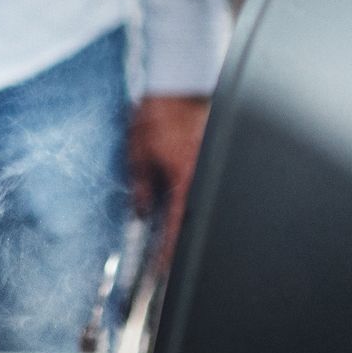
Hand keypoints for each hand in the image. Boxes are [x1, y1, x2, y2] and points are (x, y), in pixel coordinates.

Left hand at [128, 95, 210, 264]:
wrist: (179, 82)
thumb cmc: (158, 113)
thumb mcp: (139, 153)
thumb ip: (142, 187)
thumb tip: (143, 213)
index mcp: (184, 179)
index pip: (177, 227)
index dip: (168, 253)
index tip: (161, 269)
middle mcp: (202, 176)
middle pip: (195, 220)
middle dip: (182, 243)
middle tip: (169, 262)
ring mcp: (210, 165)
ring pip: (201, 204)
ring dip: (189, 222)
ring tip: (175, 239)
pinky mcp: (213, 155)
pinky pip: (205, 186)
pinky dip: (195, 200)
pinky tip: (186, 205)